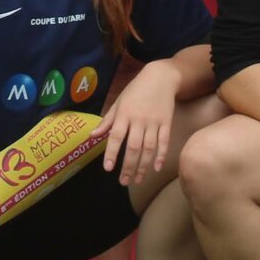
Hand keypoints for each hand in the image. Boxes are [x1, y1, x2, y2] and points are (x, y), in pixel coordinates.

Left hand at [100, 61, 179, 182]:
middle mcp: (139, 119)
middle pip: (134, 147)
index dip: (112, 153)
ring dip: (143, 166)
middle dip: (129, 166)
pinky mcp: (167, 122)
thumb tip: (92, 136)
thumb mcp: (119, 102)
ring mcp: (154, 121)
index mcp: (124, 114)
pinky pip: (164, 142)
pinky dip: (161, 155)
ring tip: (138, 180)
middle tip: (124, 182)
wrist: (161, 77)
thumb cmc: (136, 90)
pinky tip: (156, 167)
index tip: (108, 168)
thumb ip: (107, 120)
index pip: (116, 136)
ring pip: (149, 148)